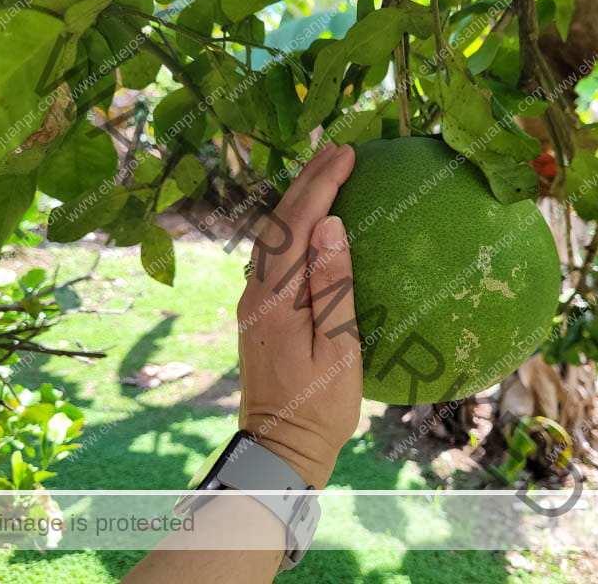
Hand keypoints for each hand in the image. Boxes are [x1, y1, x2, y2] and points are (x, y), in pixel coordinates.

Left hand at [237, 143, 362, 488]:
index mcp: (273, 299)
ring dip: (297, 202)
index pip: (296, 226)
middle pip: (278, 224)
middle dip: (306, 182)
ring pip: (273, 239)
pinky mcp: (259, 314)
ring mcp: (252, 304)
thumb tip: (330, 225)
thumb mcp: (337, 348)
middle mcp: (254, 294)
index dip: (320, 186)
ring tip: (324, 173)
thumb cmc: (318, 406)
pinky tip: (311, 224)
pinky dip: (293, 229)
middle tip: (335, 149)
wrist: (279, 447)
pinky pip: (275, 258)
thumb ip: (332, 285)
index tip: (345, 154)